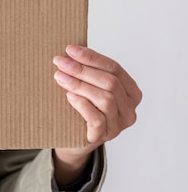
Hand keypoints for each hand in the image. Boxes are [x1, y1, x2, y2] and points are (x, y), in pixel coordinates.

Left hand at [51, 45, 141, 183]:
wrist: (72, 141)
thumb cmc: (81, 110)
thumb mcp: (89, 89)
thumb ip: (88, 73)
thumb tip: (70, 52)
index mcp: (130, 92)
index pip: (114, 68)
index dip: (92, 57)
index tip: (70, 49)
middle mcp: (129, 109)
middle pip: (110, 82)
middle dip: (83, 69)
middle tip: (60, 62)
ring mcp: (118, 126)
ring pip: (105, 99)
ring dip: (80, 85)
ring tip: (60, 77)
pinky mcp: (103, 137)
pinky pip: (97, 119)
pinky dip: (83, 105)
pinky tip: (69, 96)